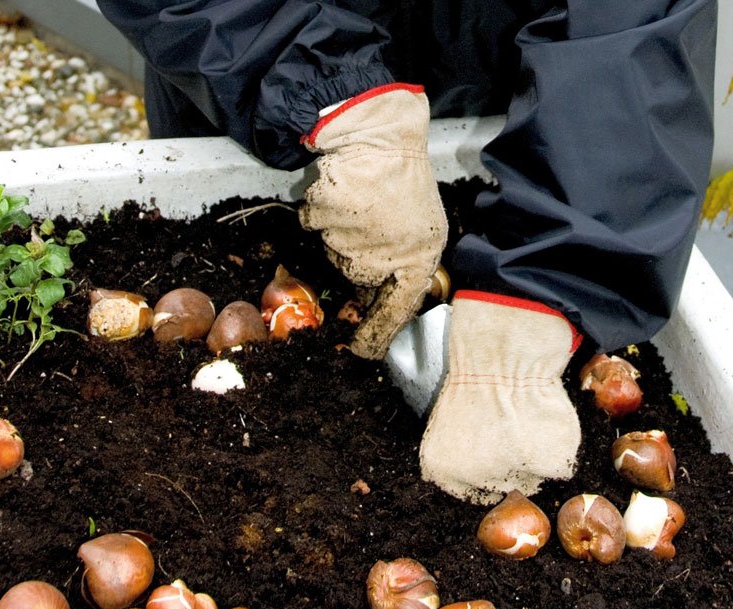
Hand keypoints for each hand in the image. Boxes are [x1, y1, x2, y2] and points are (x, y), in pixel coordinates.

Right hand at [300, 84, 446, 358]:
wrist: (378, 132)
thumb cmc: (401, 177)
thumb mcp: (418, 227)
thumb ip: (402, 264)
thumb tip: (374, 300)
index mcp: (420, 255)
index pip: (399, 306)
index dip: (378, 332)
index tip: (362, 351)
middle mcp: (388, 250)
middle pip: (355, 275)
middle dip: (355, 253)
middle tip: (369, 221)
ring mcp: (355, 233)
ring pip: (332, 248)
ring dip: (339, 228)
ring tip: (359, 200)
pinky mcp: (327, 214)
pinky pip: (313, 224)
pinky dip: (319, 210)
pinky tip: (340, 192)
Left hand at [419, 291, 582, 502]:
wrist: (502, 356)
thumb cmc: (475, 382)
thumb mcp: (449, 425)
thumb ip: (463, 458)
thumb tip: (480, 470)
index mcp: (442, 471)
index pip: (472, 492)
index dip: (489, 469)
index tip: (496, 448)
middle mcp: (475, 481)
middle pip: (505, 488)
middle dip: (512, 463)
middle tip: (512, 429)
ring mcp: (514, 476)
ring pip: (534, 479)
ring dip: (535, 455)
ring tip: (525, 420)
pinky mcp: (549, 466)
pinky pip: (560, 466)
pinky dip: (558, 445)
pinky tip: (542, 420)